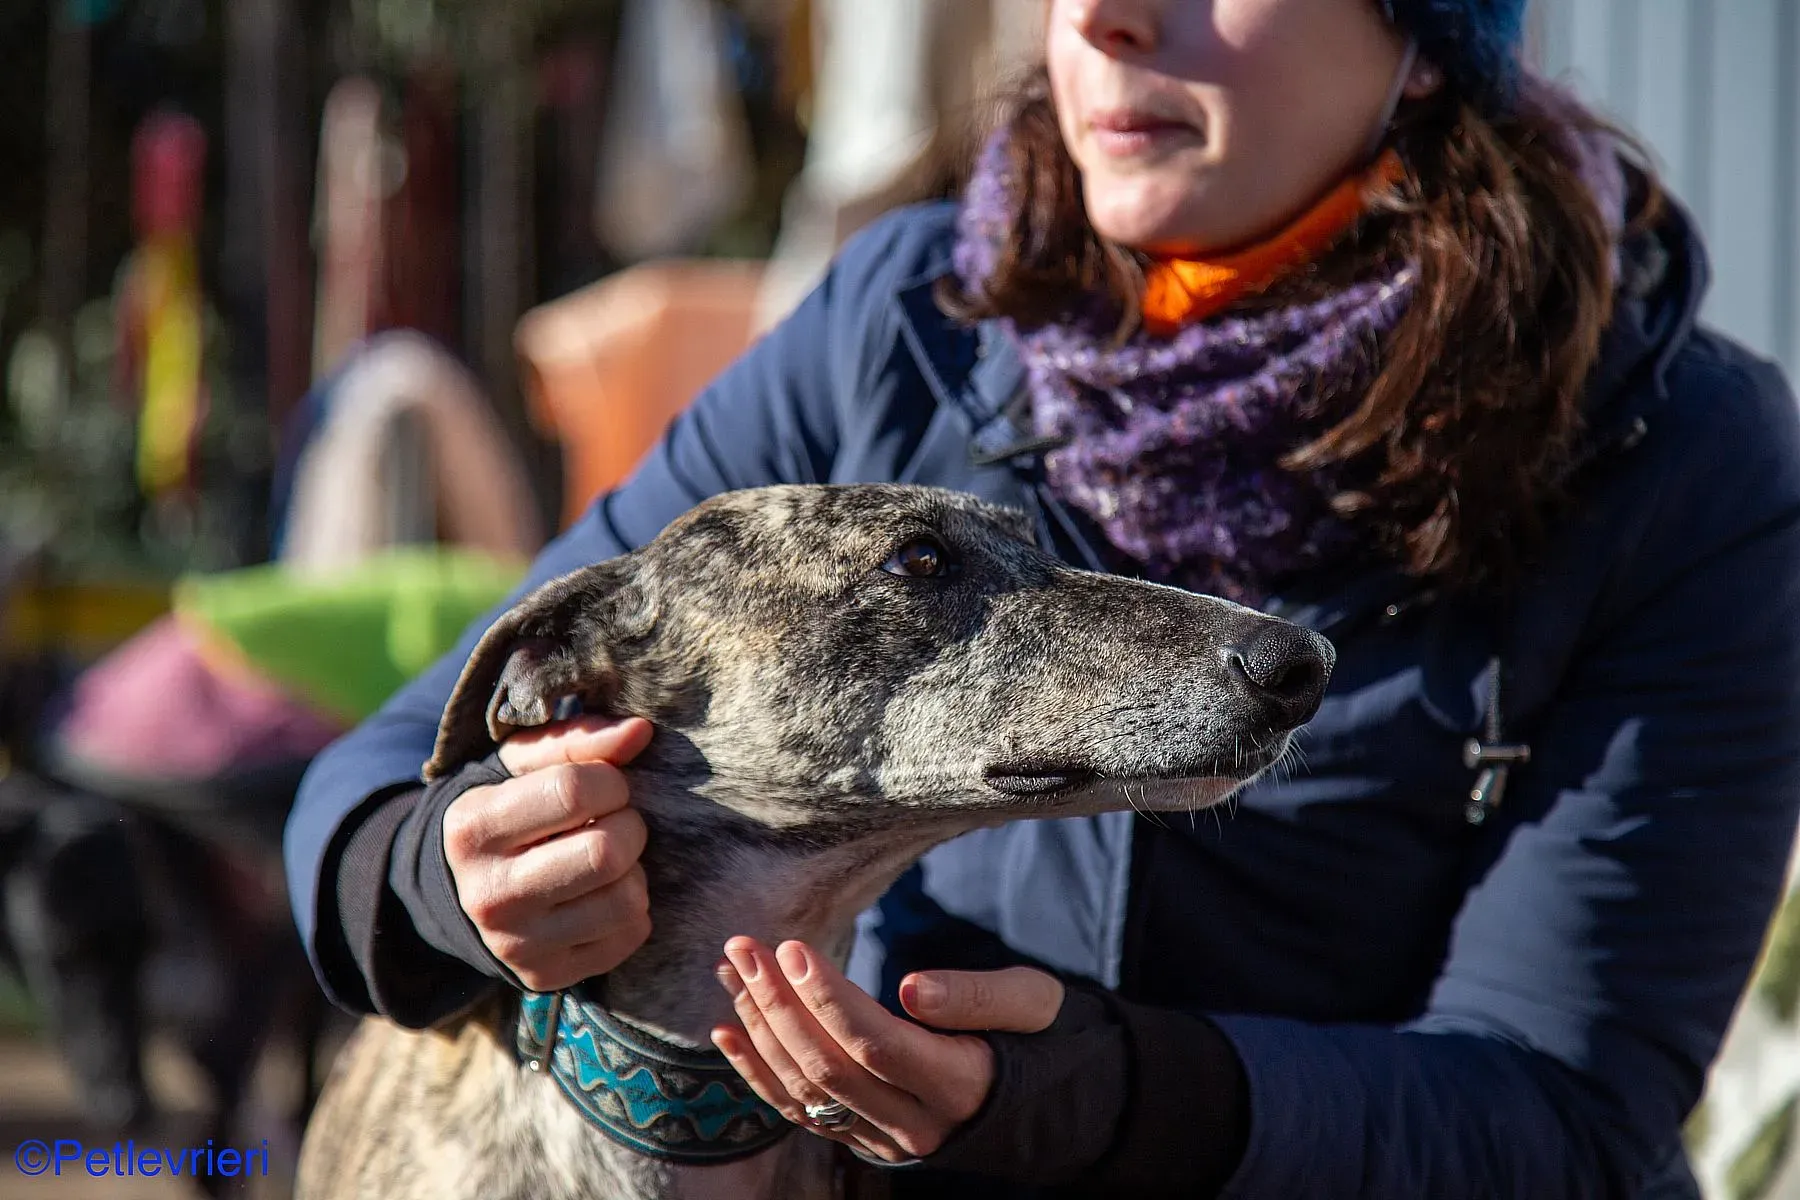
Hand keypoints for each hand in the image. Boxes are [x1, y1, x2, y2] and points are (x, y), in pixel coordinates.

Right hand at [443, 715, 654, 990]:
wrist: (460, 890)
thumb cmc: (504, 811)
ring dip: (634, 869)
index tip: (607, 784)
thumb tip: (640, 733)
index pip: (574, 792)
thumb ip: (578, 740)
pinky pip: (630, 935)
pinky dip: (633, 908)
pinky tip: (605, 892)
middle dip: (629, 825)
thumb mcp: (519, 765)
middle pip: (606, 853)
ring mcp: (518, 943)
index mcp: (474, 829)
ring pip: (625, 899)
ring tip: (610, 857)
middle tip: (616, 820)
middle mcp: (490, 894)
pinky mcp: (547, 975)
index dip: (611, 781)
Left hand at [710, 937, 1063, 1162]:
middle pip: (830, 1068)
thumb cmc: (1045, 1037)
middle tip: (746, 947)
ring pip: (807, 1091)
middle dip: (779, 1005)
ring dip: (761, 1029)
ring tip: (732, 970)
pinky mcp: (865, 1140)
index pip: (878, 1044)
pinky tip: (726, 1030)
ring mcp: (885, 1140)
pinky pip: (800, 1113)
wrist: (1055, 1102)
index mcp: (962, 1088)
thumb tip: (912, 990)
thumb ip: (978, 996)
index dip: (829, 997)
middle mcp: (917, 1127)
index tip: (792, 947)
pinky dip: (758, 1073)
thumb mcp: (1035, 1003)